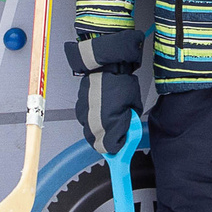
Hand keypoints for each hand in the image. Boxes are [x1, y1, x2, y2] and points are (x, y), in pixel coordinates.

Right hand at [67, 29, 145, 154]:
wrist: (104, 64)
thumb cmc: (121, 82)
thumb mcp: (133, 104)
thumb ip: (130, 121)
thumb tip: (128, 130)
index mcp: (108, 124)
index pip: (111, 147)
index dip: (118, 146)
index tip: (123, 142)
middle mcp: (93, 123)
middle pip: (98, 144)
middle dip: (108, 140)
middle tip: (118, 132)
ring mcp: (84, 116)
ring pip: (91, 133)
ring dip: (100, 130)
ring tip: (110, 117)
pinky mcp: (79, 108)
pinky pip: (86, 121)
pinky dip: (93, 120)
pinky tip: (101, 110)